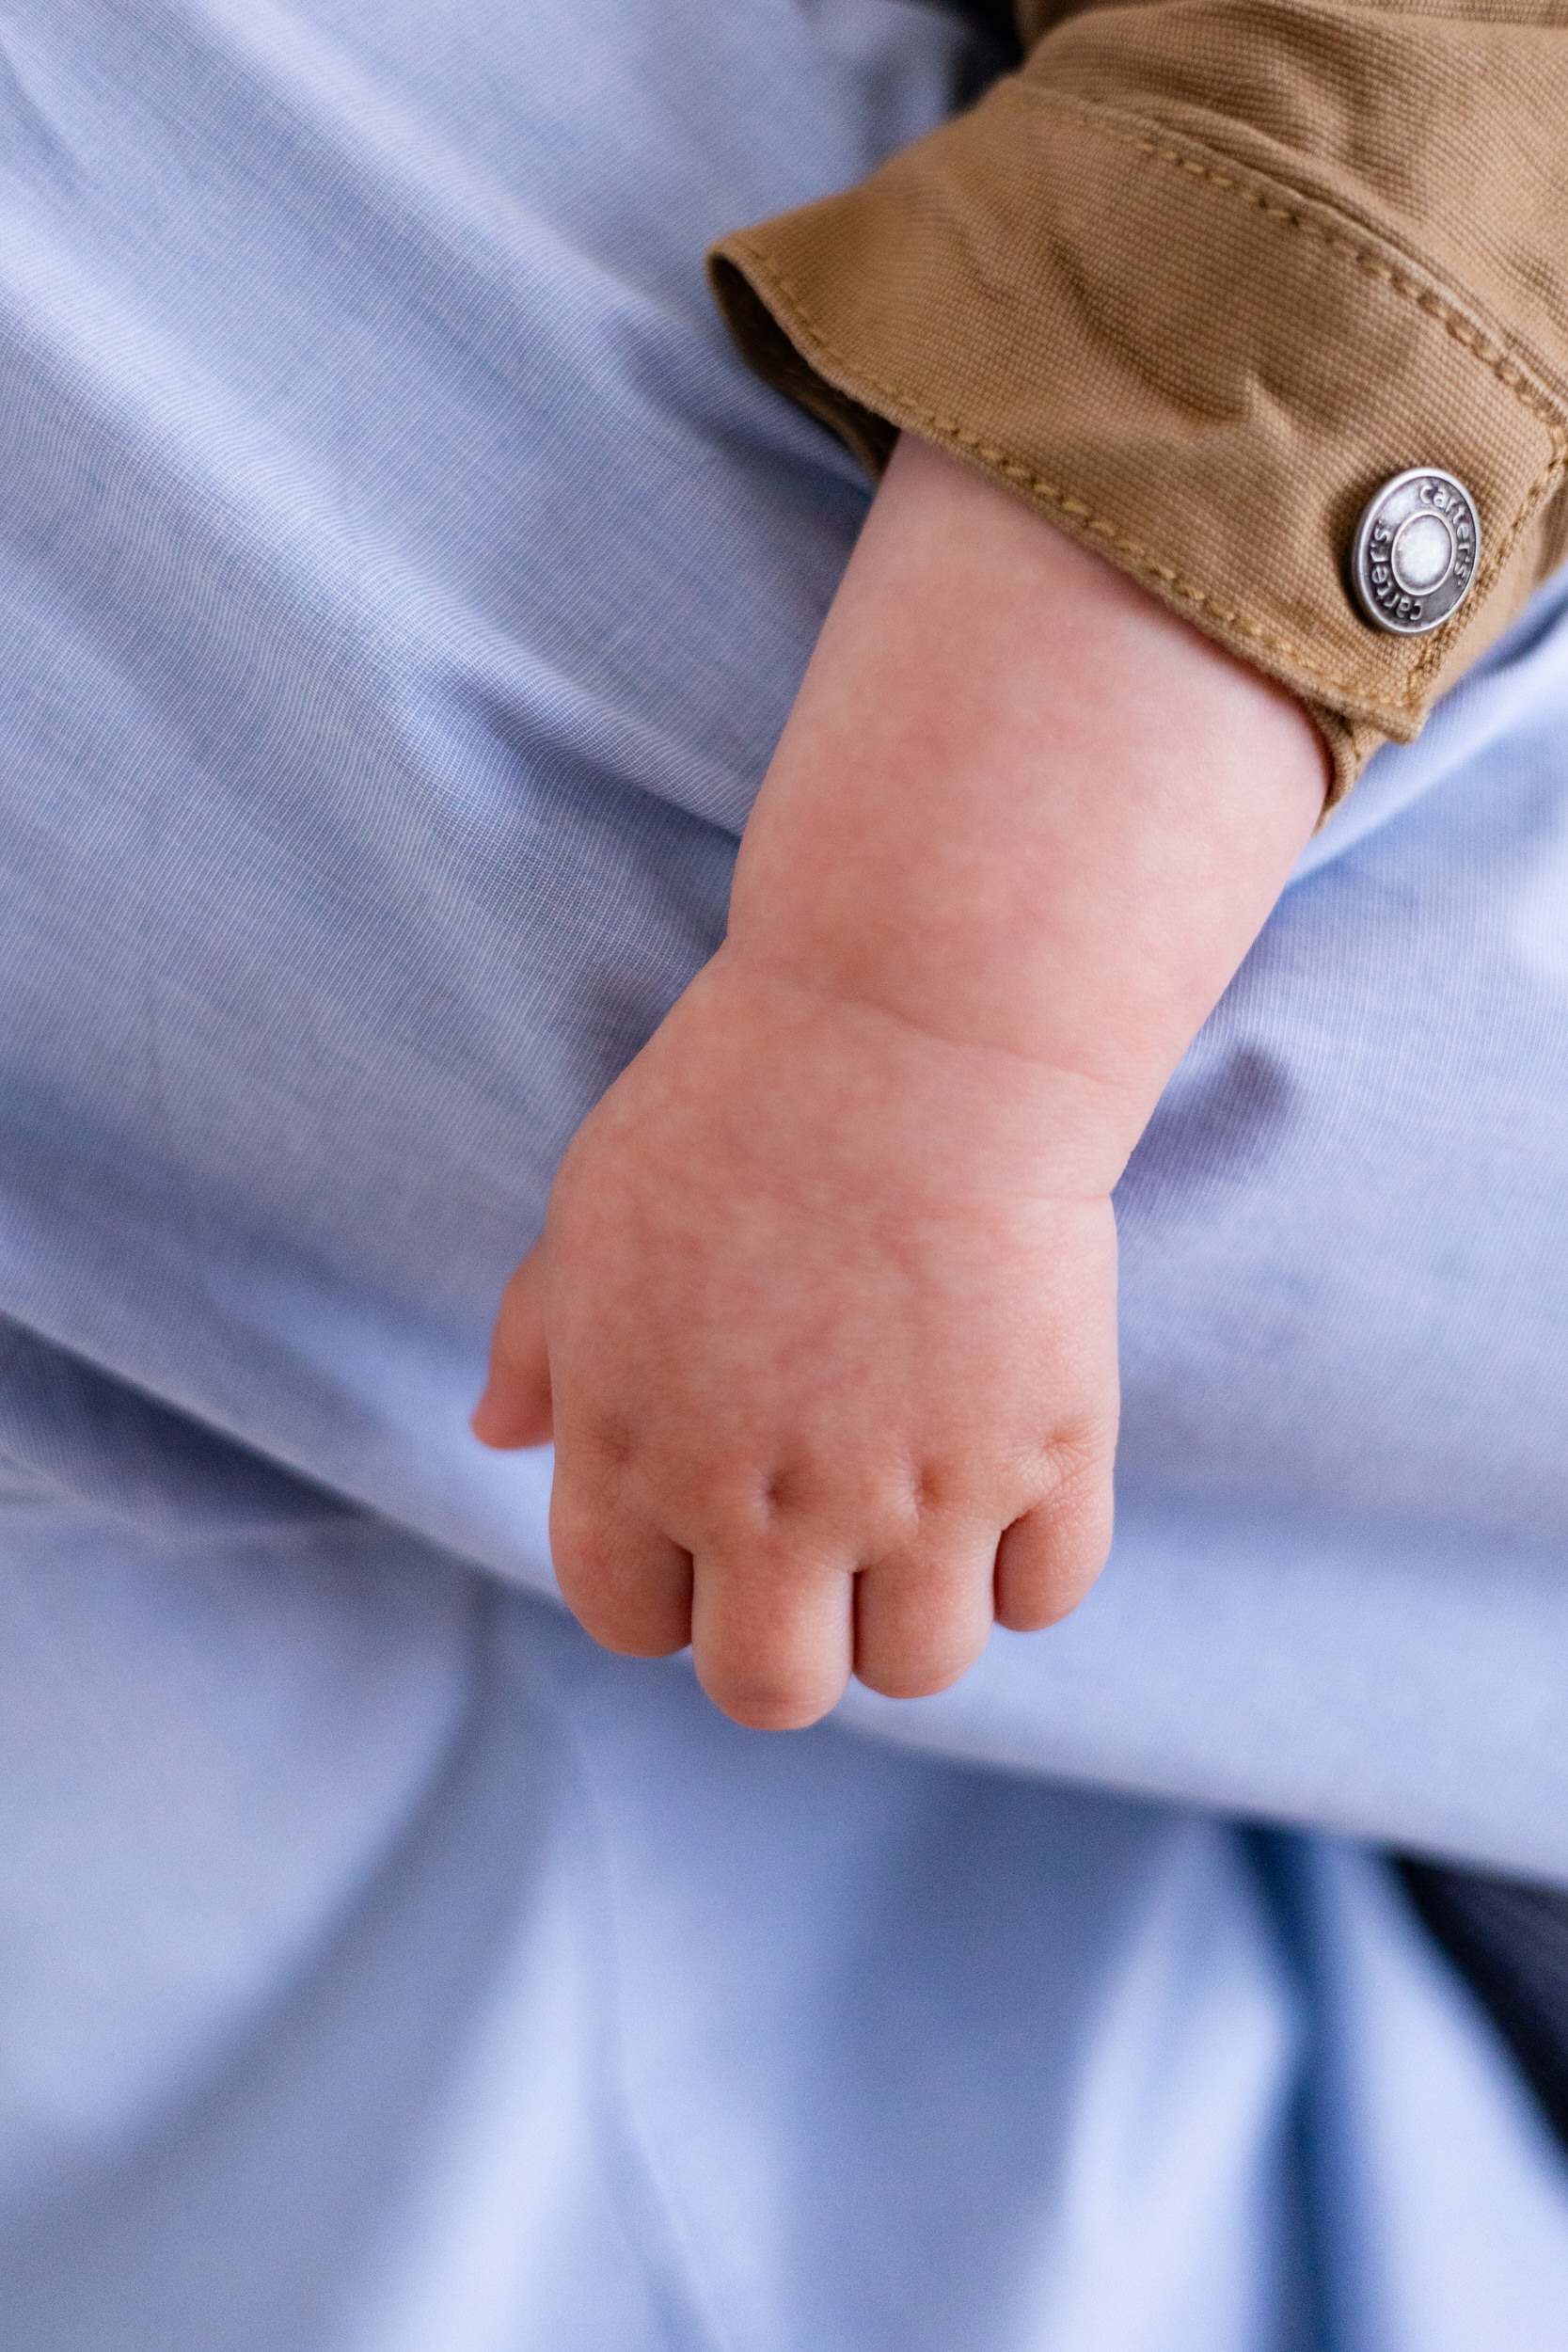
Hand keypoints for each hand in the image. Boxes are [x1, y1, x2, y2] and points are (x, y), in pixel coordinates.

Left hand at [473, 952, 1118, 1726]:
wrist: (915, 1031)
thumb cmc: (731, 1104)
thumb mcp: (590, 1213)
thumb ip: (538, 1345)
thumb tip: (494, 1439)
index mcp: (631, 1453)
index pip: (631, 1625)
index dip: (664, 1590)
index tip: (705, 1526)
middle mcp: (768, 1503)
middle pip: (771, 1694)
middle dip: (782, 1641)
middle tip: (811, 1549)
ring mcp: (917, 1490)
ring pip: (918, 1667)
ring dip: (909, 1611)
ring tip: (915, 1509)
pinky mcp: (1047, 1451)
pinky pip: (1044, 1594)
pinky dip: (1023, 1561)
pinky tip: (1000, 1470)